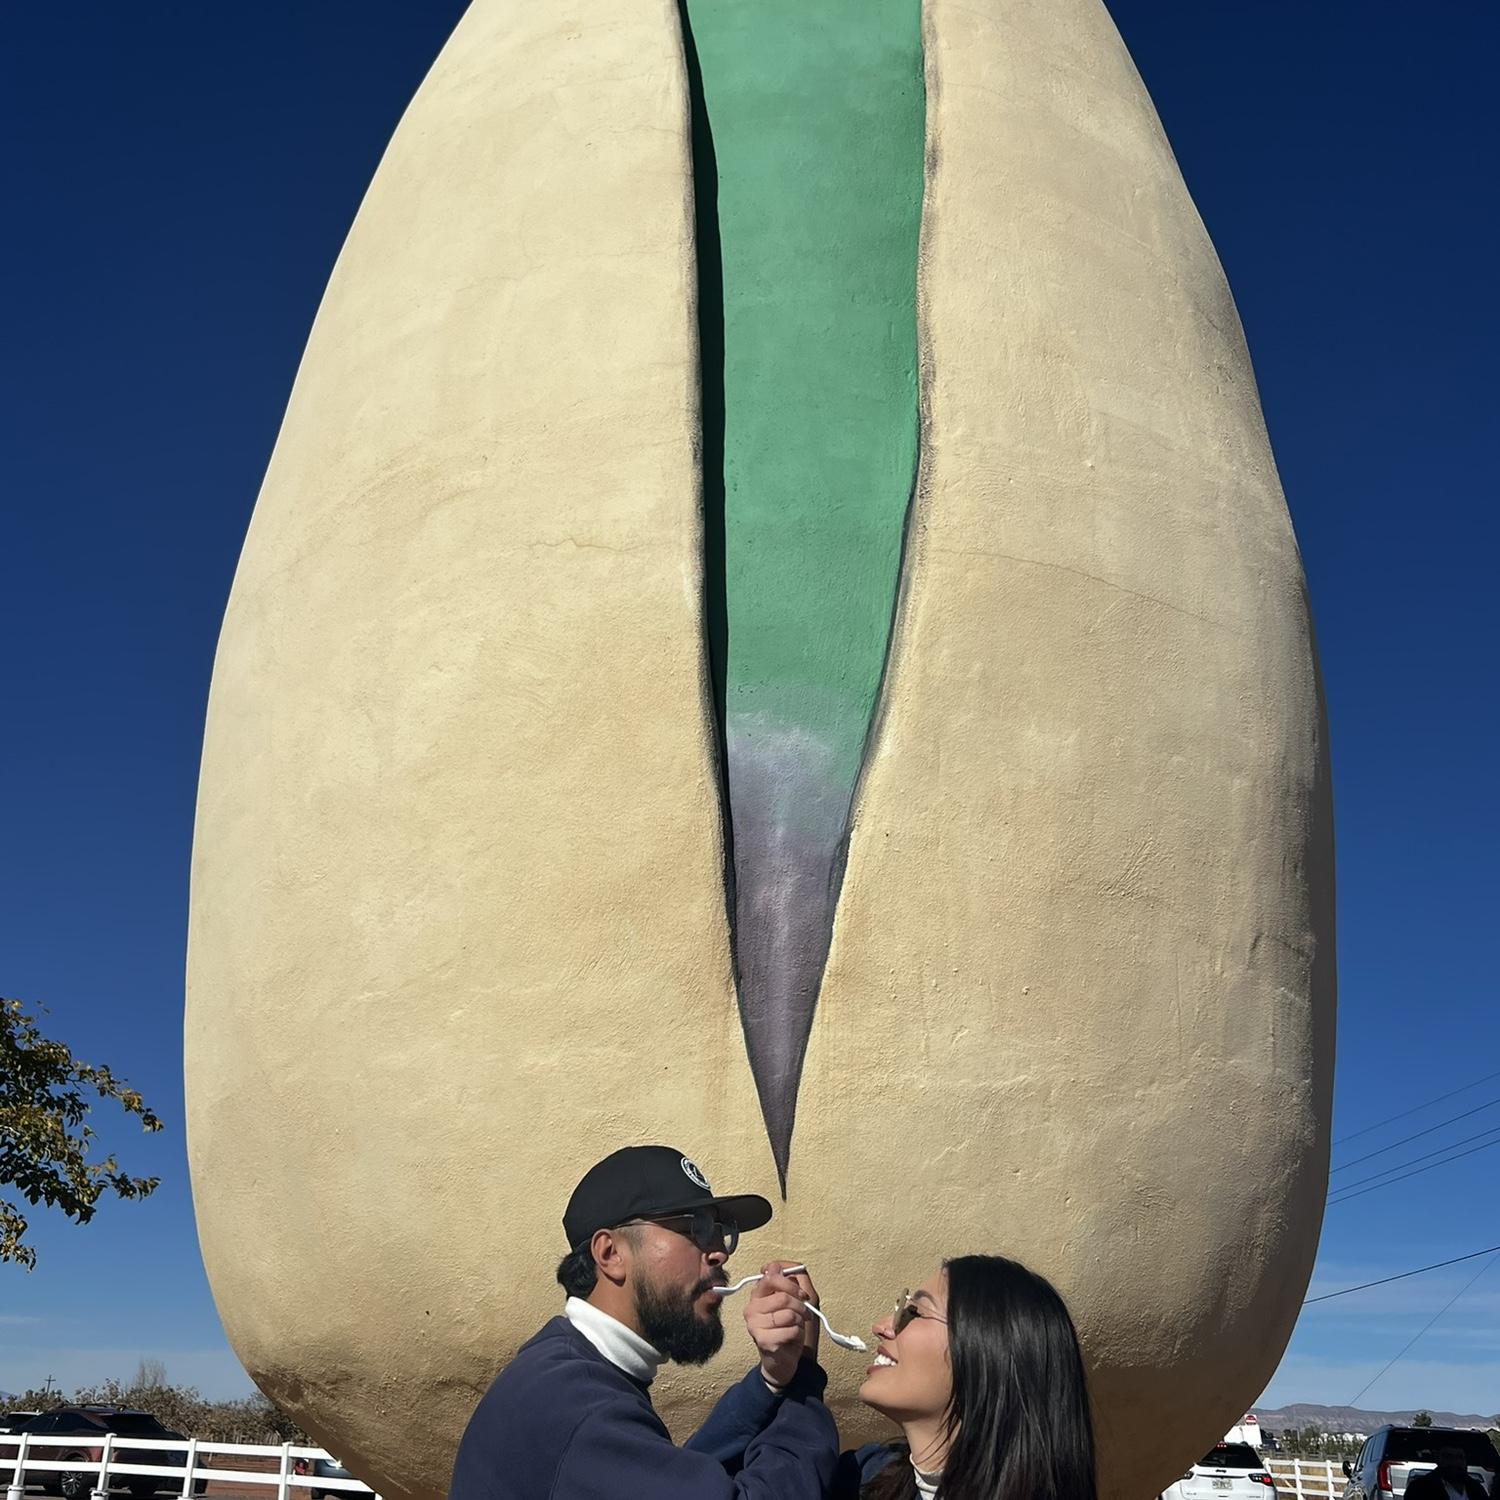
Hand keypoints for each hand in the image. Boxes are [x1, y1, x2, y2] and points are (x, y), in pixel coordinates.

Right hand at [744, 1260, 817, 1388]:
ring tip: (795, 1328)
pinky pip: (790, 1331)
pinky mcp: (762, 1340)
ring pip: (789, 1314)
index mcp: (758, 1294)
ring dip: (800, 1322)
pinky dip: (797, 1335)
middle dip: (800, 1307)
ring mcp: (754, 1324)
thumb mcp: (798, 1300)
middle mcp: (751, 1307)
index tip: (802, 1294)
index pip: (771, 1276)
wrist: (784, 1360)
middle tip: (804, 1315)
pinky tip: (791, 1340)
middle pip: (783, 1297)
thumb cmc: (790, 1327)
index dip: (791, 1284)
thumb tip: (777, 1266)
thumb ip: (792, 1279)